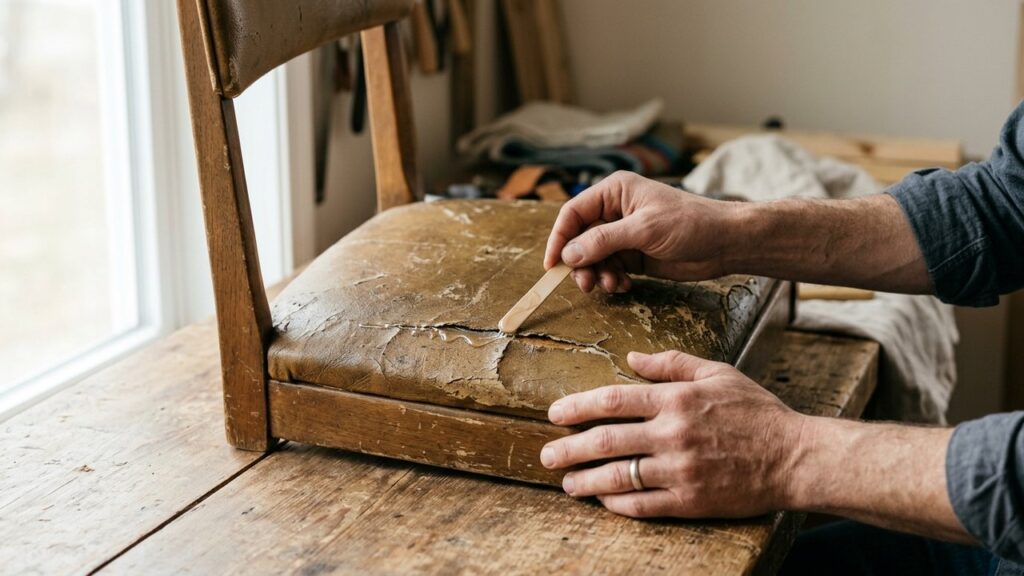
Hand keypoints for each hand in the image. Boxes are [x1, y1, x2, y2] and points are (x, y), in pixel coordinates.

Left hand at [540, 350, 804, 518]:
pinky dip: (617, 504)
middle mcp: (673, 434)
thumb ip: (671, 363)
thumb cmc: (757, 412)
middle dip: (569, 449)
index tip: (554, 414)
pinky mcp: (691, 501)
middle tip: (546, 455)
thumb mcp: (717, 373)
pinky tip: (603, 501)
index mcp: (677, 399)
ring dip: (585, 481)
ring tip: (567, 482)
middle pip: (606, 441)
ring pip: (619, 477)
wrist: (795, 457)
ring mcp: (680, 470)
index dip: (578, 407)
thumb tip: (631, 357)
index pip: (614, 401)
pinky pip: (643, 506)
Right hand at [543, 171, 744, 292]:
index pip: (573, 213)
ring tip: (613, 285)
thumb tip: (569, 254)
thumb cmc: (690, 224)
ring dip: (598, 274)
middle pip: (580, 239)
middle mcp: (615, 212)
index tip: (552, 264)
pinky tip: (625, 285)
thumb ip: (603, 241)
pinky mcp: (634, 255)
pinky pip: (610, 269)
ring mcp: (624, 234)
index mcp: (614, 192)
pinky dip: (612, 279)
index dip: (559, 238)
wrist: (725, 243)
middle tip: (587, 285)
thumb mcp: (643, 230)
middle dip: (581, 263)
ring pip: (593, 258)